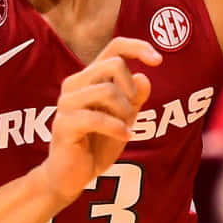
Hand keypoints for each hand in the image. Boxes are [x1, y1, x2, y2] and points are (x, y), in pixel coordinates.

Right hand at [34, 37, 160, 204]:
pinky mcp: (64, 124)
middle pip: (114, 64)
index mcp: (89, 78)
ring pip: (107, 90)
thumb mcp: (125, 118)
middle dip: (132, 89)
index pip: (115, 48)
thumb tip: (144, 76)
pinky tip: (124, 136)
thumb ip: (135, 97)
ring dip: (125, 111)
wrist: (71, 175)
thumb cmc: (96, 144)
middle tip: (131, 112)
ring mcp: (67, 103)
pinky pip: (97, 117)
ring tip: (125, 128)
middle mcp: (75, 84)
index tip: (158, 61)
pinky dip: (117, 128)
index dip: (138, 48)